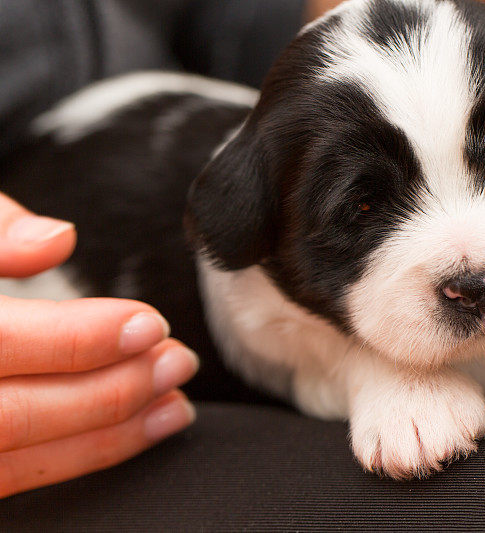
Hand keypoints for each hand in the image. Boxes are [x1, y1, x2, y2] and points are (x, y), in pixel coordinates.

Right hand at [0, 193, 197, 497]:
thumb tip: (57, 240)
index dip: (77, 338)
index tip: (148, 322)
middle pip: (9, 414)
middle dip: (108, 392)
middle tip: (177, 360)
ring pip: (11, 457)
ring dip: (107, 436)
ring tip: (173, 403)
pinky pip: (8, 480)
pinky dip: (77, 458)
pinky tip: (134, 431)